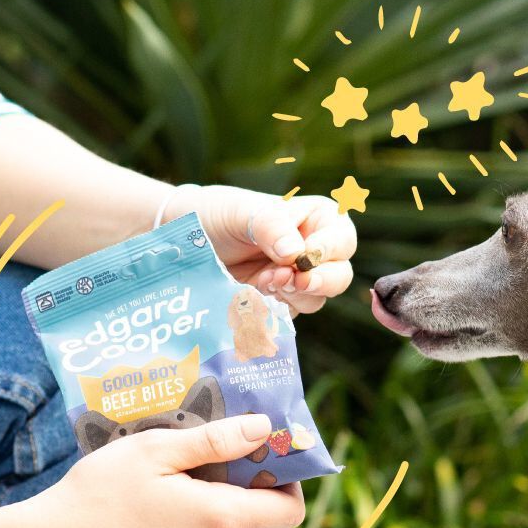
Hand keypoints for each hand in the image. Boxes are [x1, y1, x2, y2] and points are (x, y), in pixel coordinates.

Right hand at [6, 414, 304, 527]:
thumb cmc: (99, 494)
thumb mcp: (157, 451)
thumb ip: (216, 440)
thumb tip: (264, 428)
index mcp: (220, 520)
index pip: (288, 511)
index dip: (289, 480)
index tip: (265, 453)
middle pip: (248, 512)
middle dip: (231, 478)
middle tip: (192, 446)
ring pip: (216, 525)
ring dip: (201, 496)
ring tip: (158, 472)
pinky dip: (180, 519)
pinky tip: (141, 501)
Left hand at [162, 184, 355, 314]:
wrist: (185, 243)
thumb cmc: (218, 215)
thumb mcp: (242, 212)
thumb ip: (271, 226)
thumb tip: (294, 253)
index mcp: (315, 221)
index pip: (341, 239)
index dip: (329, 251)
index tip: (303, 256)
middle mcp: (312, 253)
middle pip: (339, 276)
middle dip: (318, 281)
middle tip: (292, 280)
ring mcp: (296, 281)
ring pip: (315, 300)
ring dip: (292, 296)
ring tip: (264, 281)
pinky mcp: (276, 304)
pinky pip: (286, 315)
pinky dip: (272, 309)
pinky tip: (252, 295)